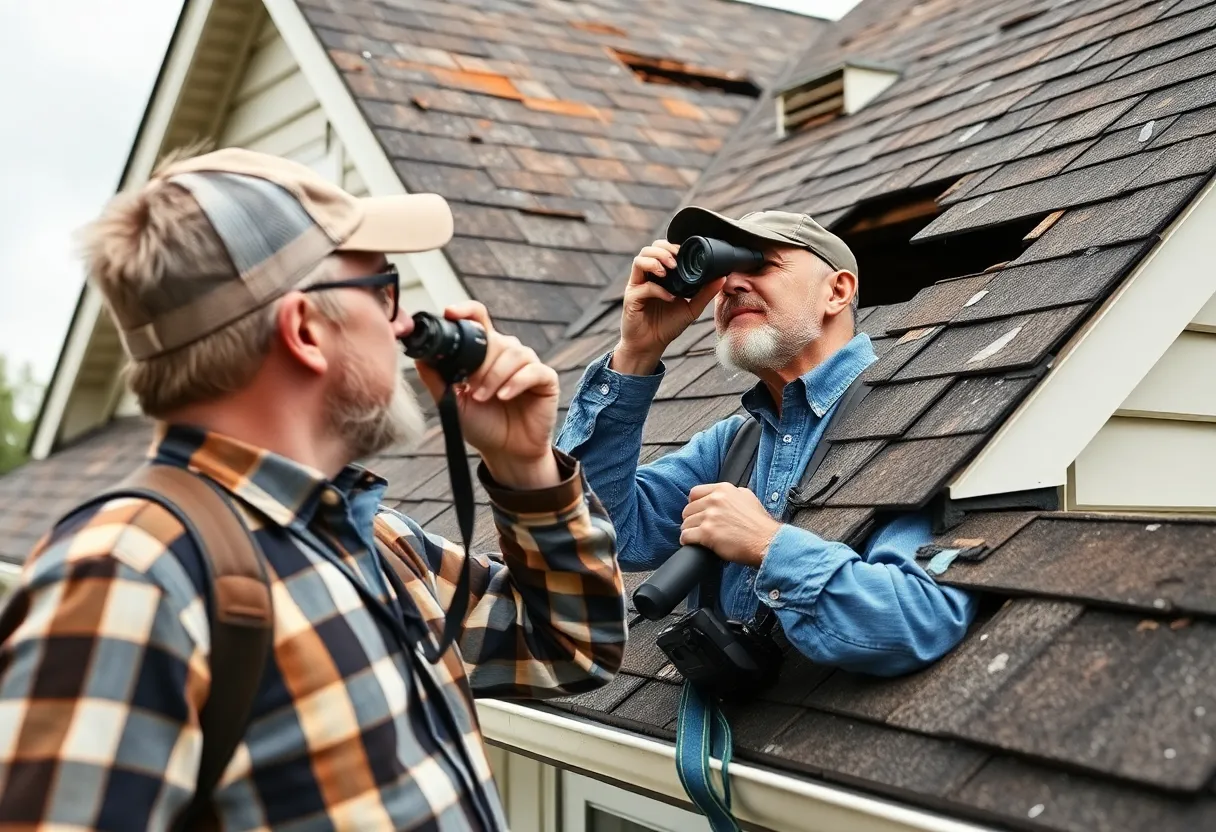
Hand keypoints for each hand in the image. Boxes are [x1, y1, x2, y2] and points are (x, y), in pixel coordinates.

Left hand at [414, 301, 559, 489]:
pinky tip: (504, 396)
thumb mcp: (452, 401)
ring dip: (494, 375)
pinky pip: (533, 370)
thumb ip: (436, 377)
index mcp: (484, 352)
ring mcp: (528, 364)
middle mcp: (507, 353)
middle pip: (494, 339)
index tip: (450, 313)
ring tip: (483, 397)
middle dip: (479, 363)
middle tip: (469, 387)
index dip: (466, 310)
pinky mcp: (545, 379)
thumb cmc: (481, 425)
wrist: (504, 452)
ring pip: (513, 353)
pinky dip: (516, 382)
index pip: (477, 319)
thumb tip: (418, 354)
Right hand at [611, 240, 724, 375]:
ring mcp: (637, 286)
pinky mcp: (631, 298)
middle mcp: (646, 277)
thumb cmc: (667, 326)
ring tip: (669, 271)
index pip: (661, 249)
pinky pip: (643, 287)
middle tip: (676, 261)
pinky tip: (670, 297)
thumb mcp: (691, 308)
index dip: (672, 246)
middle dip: (664, 250)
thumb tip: (722, 277)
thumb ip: (705, 293)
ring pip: (639, 260)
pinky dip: (658, 289)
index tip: (685, 254)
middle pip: (648, 249)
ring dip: (656, 261)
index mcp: (659, 275)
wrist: (651, 346)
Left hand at [680, 483, 781, 568]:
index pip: (694, 493)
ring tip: (698, 538)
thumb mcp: (748, 498)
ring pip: (686, 523)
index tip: (697, 512)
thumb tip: (722, 496)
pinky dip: (687, 541)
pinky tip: (694, 544)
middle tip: (699, 528)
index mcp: (723, 490)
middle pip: (688, 509)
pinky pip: (686, 536)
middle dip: (692, 519)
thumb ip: (733, 494)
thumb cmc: (760, 525)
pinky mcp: (707, 533)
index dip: (693, 504)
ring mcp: (710, 516)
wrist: (767, 542)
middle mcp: (715, 500)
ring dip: (690, 531)